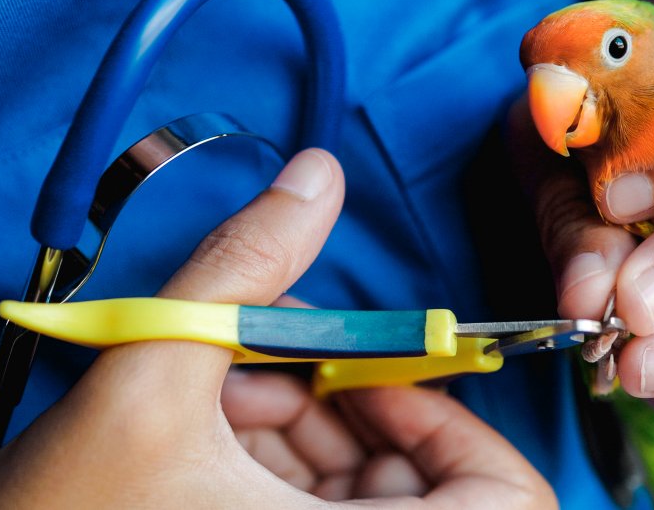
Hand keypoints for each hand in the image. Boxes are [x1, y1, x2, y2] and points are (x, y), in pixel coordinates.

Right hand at [0, 149, 554, 507]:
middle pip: (426, 489)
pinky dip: (283, 455)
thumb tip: (314, 177)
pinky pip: (316, 506)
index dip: (460, 430)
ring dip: (308, 424)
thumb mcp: (148, 375)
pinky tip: (220, 424)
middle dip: (355, 409)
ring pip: (363, 492)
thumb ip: (241, 268)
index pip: (505, 507)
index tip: (377, 380)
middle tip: (279, 371)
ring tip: (229, 395)